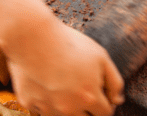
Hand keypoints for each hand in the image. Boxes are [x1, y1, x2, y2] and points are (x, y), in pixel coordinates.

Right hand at [1, 16, 124, 115]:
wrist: (35, 37)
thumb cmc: (70, 44)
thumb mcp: (101, 57)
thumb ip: (114, 81)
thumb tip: (118, 100)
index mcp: (89, 98)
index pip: (105, 113)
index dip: (105, 101)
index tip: (99, 90)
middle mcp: (68, 109)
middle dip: (87, 106)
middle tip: (80, 85)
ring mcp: (47, 108)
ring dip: (66, 105)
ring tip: (63, 82)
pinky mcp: (28, 103)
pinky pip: (41, 109)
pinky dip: (46, 100)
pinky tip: (46, 82)